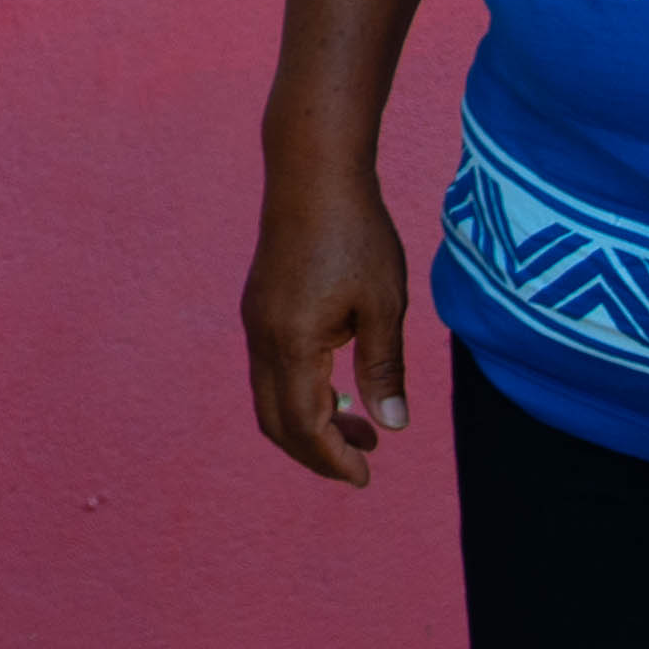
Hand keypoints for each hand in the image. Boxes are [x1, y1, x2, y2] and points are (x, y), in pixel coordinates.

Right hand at [240, 161, 414, 486]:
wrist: (312, 171)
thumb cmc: (356, 234)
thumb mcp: (383, 306)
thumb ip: (384, 368)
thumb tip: (392, 425)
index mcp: (292, 342)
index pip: (304, 425)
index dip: (333, 459)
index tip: (367, 477)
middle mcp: (262, 337)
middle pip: (276, 420)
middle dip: (316, 452)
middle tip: (363, 462)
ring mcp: (256, 320)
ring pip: (269, 396)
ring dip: (308, 422)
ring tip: (360, 426)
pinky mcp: (260, 305)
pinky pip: (269, 369)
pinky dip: (299, 395)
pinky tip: (337, 386)